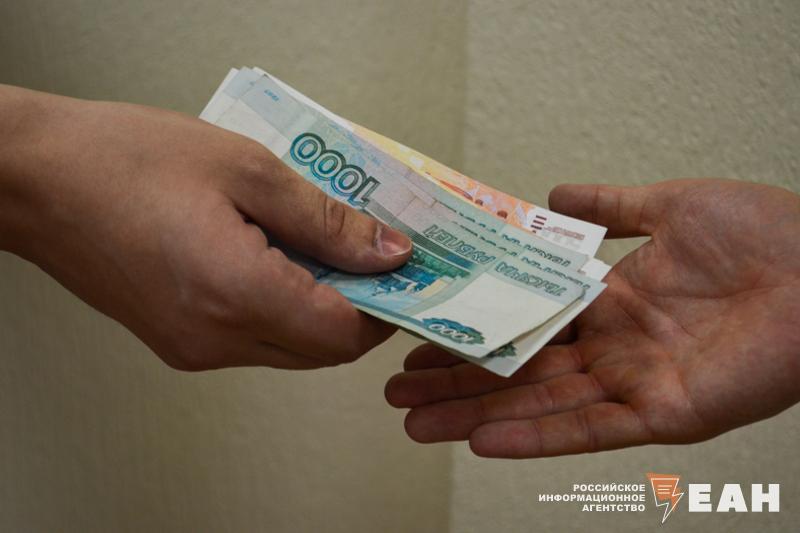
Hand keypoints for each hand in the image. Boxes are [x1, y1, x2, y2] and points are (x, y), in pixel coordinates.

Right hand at [0, 85, 410, 369]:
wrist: (37, 179)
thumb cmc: (126, 159)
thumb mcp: (245, 169)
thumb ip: (326, 220)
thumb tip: (388, 252)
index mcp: (235, 294)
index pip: (345, 334)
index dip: (387, 307)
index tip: (404, 272)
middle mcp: (216, 339)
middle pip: (323, 350)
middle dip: (360, 308)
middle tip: (372, 253)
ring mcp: (194, 349)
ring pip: (292, 349)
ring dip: (322, 308)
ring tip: (324, 246)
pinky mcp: (179, 342)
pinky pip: (256, 341)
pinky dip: (284, 309)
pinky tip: (280, 259)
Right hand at [385, 179, 799, 457]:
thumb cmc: (764, 233)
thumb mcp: (671, 204)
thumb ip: (610, 205)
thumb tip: (551, 194)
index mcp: (610, 301)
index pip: (523, 321)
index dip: (473, 331)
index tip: (421, 336)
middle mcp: (613, 347)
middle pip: (517, 371)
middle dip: (455, 382)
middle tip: (395, 392)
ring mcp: (634, 383)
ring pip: (538, 406)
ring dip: (474, 416)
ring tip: (415, 424)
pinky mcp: (664, 414)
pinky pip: (589, 431)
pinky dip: (534, 439)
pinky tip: (479, 441)